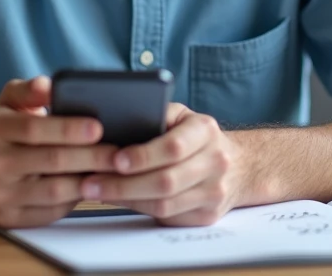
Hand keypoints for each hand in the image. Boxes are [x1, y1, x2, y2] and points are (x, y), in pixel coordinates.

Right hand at [0, 76, 119, 227]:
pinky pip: (50, 212)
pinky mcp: (8, 220)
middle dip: (91, 157)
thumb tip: (49, 84)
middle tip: (121, 152)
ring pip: (54, 191)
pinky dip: (74, 200)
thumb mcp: (4, 104)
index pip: (34, 129)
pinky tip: (92, 187)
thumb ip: (28, 91)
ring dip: (88, 181)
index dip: (69, 128)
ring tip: (113, 171)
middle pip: (51, 161)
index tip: (99, 126)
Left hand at [78, 104, 242, 225]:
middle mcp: (216, 162)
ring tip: (97, 192)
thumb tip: (112, 126)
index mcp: (206, 131)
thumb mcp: (181, 116)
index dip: (143, 156)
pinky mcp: (207, 216)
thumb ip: (154, 115)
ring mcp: (214, 192)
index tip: (115, 159)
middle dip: (124, 184)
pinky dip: (139, 209)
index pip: (174, 147)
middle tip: (90, 183)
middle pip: (166, 180)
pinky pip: (168, 217)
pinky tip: (118, 200)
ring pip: (165, 204)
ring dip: (126, 200)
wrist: (240, 166)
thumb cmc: (196, 136)